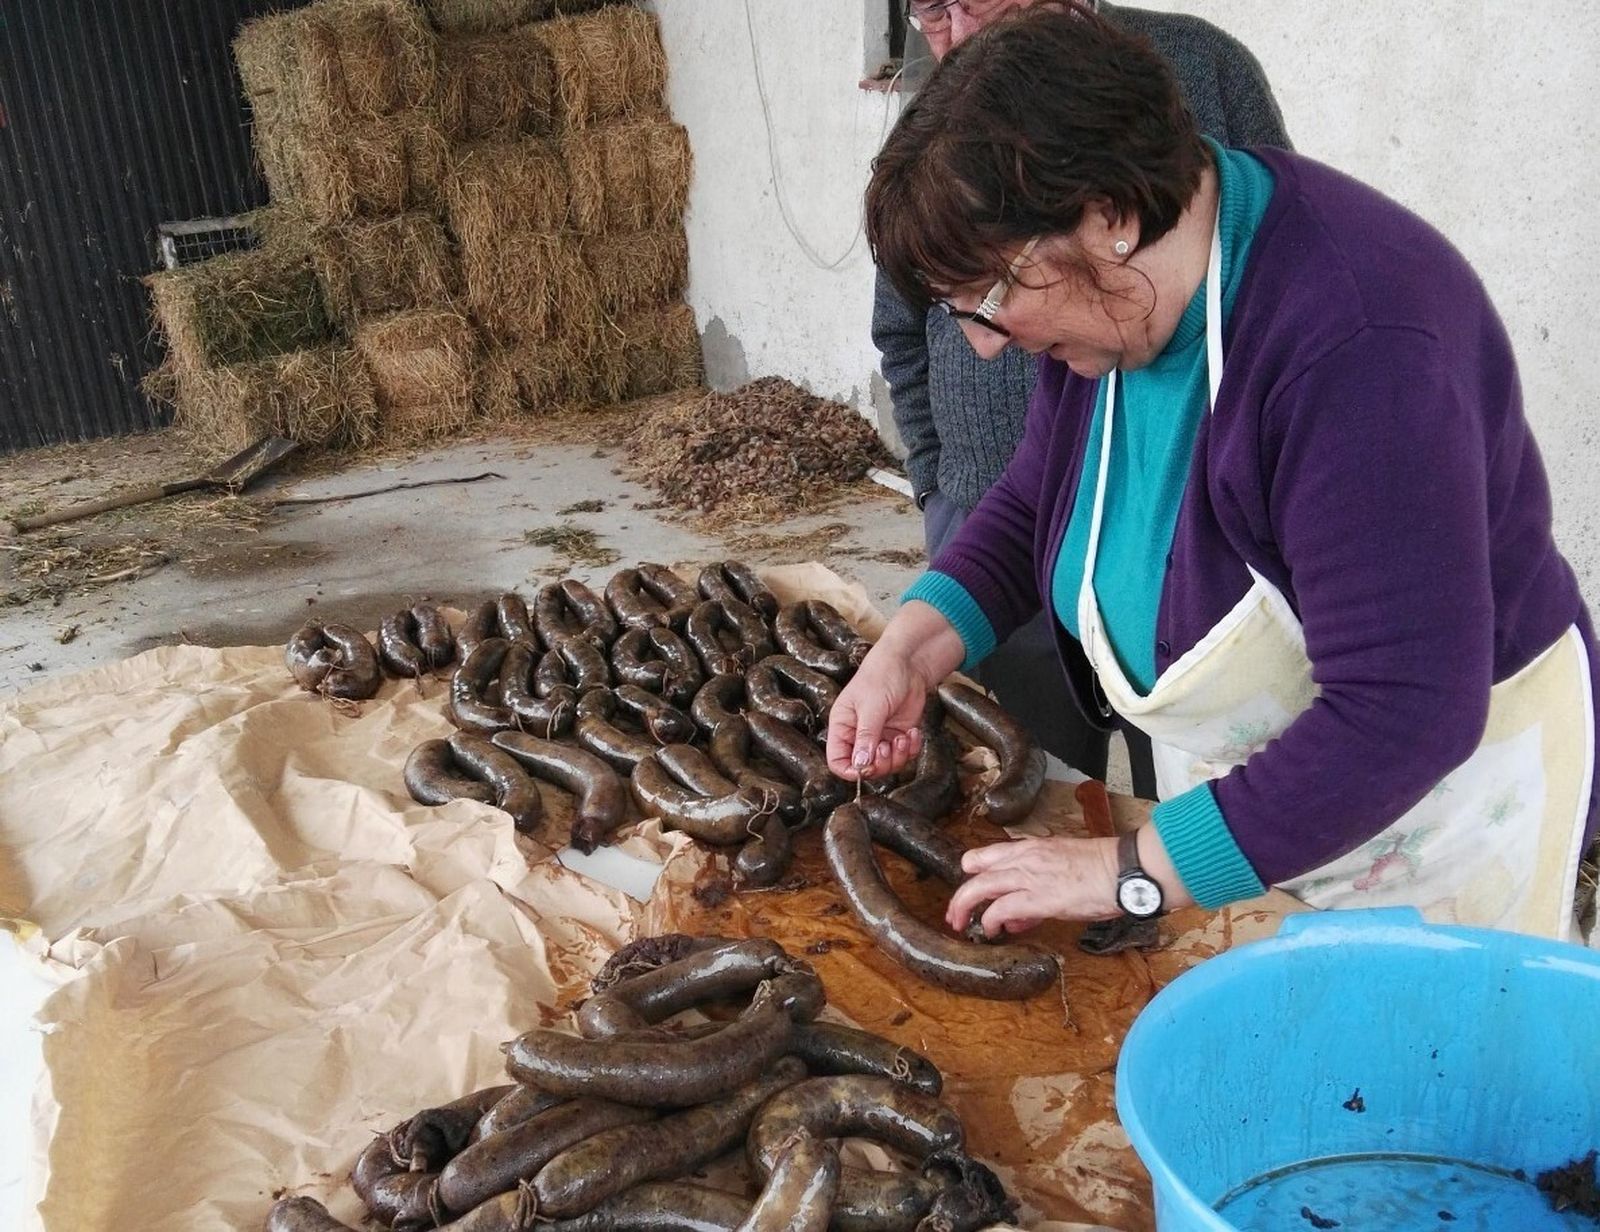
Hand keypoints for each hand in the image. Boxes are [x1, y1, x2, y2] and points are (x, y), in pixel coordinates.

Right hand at [825, 600, 965, 780]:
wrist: (909, 663)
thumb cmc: (881, 675)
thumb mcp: (872, 706)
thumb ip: (866, 736)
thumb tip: (860, 764)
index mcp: (842, 726)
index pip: (837, 760)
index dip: (850, 771)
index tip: (866, 769)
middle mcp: (859, 734)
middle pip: (864, 767)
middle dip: (880, 763)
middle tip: (888, 747)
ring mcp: (880, 736)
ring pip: (886, 765)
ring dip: (898, 756)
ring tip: (903, 737)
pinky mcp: (898, 735)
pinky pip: (903, 755)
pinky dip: (911, 749)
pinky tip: (912, 733)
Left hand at [946, 835, 1122, 936]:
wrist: (1125, 871)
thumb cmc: (1104, 869)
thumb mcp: (1063, 866)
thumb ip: (1038, 885)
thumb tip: (1021, 915)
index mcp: (1032, 848)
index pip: (989, 855)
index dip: (974, 872)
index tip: (970, 888)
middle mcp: (1025, 858)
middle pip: (976, 871)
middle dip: (961, 895)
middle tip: (954, 913)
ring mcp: (1030, 877)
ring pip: (981, 888)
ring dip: (964, 907)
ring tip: (960, 924)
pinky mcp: (1039, 899)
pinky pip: (1001, 909)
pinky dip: (991, 921)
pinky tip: (992, 931)